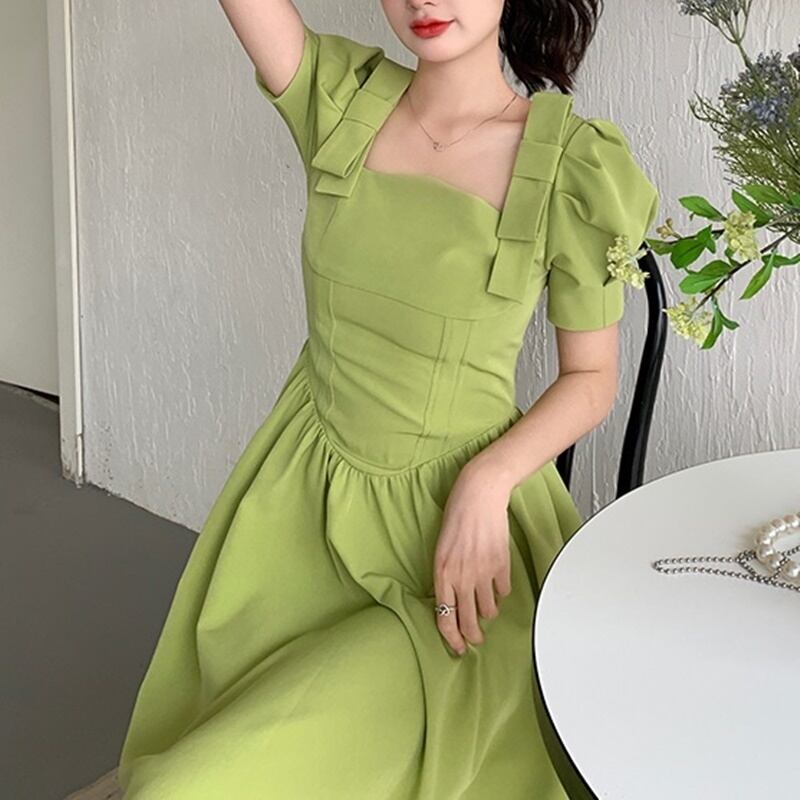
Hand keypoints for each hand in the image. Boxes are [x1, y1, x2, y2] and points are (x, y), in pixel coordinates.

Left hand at [432, 459, 512, 656]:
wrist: (478, 494)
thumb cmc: (457, 516)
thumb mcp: (441, 548)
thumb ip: (446, 575)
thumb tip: (451, 597)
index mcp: (441, 573)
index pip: (444, 617)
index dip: (451, 638)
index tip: (457, 647)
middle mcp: (461, 576)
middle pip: (468, 621)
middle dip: (472, 636)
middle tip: (475, 639)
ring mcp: (482, 572)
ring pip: (488, 610)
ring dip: (488, 612)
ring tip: (486, 605)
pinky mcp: (501, 564)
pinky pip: (503, 591)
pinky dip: (501, 592)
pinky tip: (496, 583)